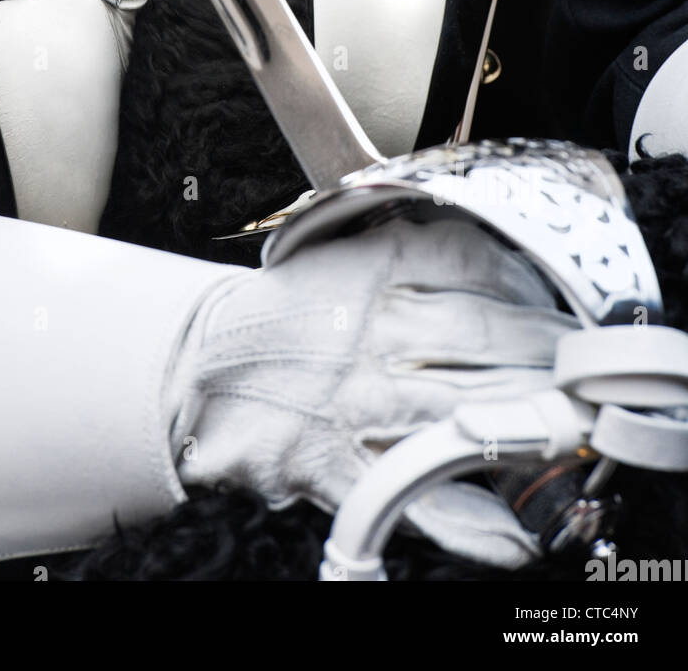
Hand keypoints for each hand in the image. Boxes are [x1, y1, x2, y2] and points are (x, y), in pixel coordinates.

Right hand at [168, 215, 578, 566]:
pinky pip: (418, 496)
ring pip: (468, 410)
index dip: (533, 295)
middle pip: (491, 340)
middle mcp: (374, 330)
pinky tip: (514, 531)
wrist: (197, 369)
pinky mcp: (341, 464)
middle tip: (578, 374)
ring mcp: (360, 401)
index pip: (479, 270)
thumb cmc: (279, 313)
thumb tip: (493, 253)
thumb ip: (411, 245)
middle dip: (548, 359)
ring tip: (565, 428)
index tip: (563, 313)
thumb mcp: (341, 253)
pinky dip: (471, 522)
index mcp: (373, 270)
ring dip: (530, 424)